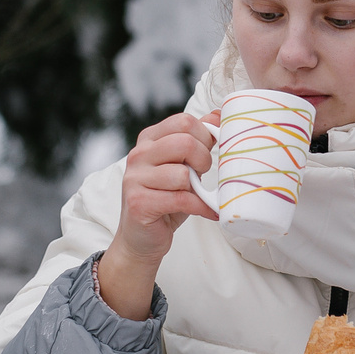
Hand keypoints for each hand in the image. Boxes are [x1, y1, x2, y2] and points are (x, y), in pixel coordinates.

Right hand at [96, 110, 219, 319]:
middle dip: (203, 160)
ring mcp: (135, 178)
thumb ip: (198, 140)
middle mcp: (138, 155)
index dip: (204, 137)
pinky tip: (207, 211)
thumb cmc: (166, 199)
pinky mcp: (139, 203)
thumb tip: (219, 114)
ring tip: (197, 195)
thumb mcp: (183, 165)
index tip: (207, 153)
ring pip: (182, 174)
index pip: (184, 121)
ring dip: (198, 188)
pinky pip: (181, 200)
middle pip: (184, 142)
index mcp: (149, 139)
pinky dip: (201, 207)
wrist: (141, 238)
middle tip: (203, 175)